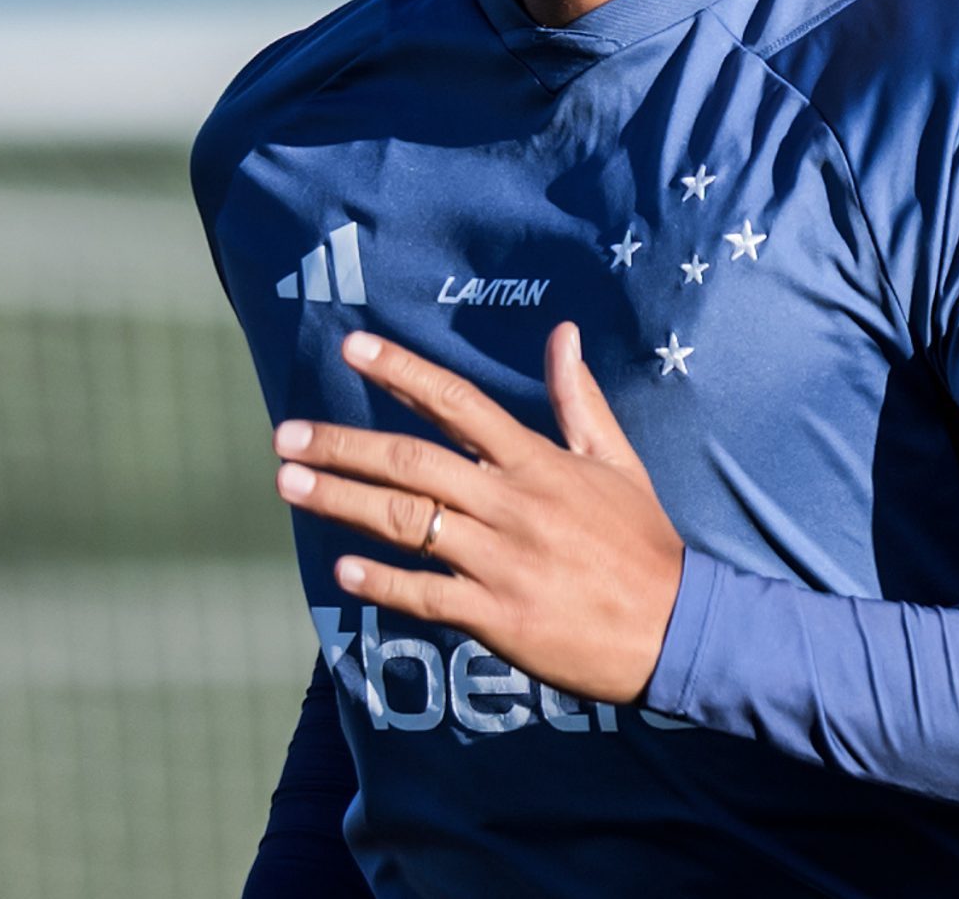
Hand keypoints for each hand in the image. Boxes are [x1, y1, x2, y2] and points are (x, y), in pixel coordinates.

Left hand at [270, 321, 686, 705]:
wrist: (673, 625)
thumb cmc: (642, 540)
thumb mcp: (617, 460)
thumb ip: (579, 398)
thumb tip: (563, 333)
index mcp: (537, 461)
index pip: (458, 402)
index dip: (402, 371)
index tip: (352, 347)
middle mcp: (511, 504)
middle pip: (412, 463)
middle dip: (342, 445)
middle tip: (285, 437)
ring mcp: (500, 561)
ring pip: (406, 523)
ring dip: (342, 502)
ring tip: (289, 486)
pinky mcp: (496, 615)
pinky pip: (425, 594)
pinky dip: (381, 582)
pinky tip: (343, 569)